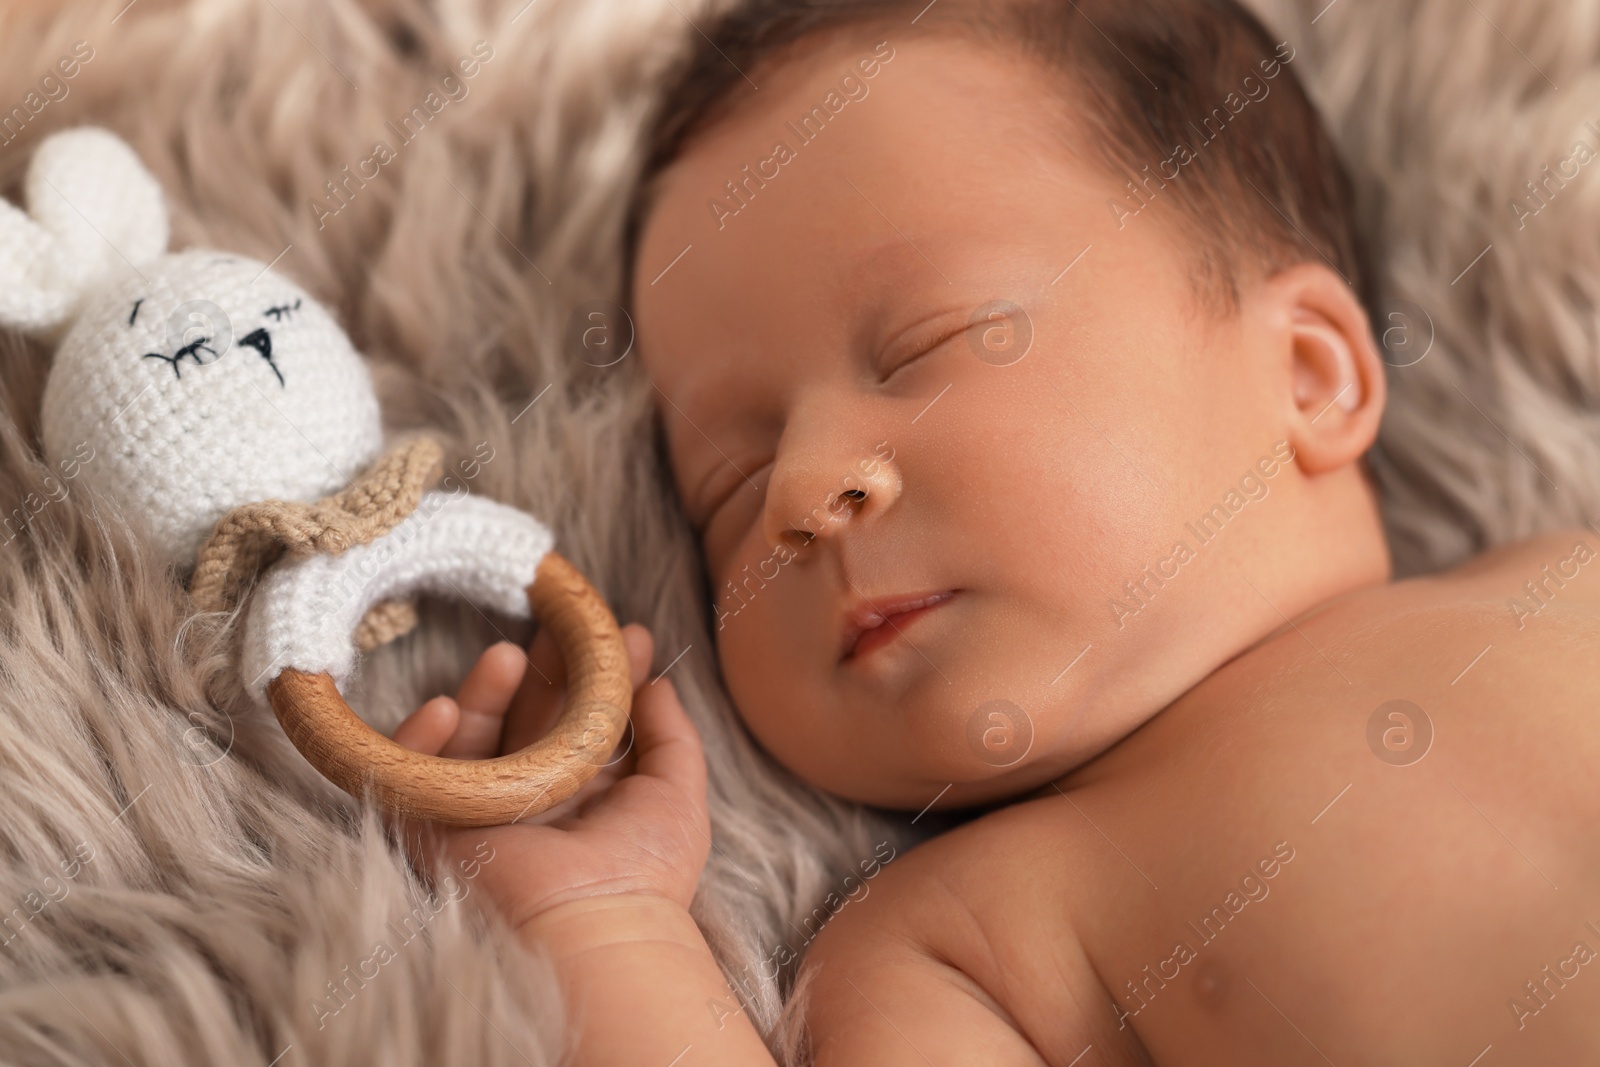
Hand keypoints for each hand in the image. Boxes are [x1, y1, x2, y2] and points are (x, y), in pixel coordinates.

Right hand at [388, 623, 710, 932]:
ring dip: (484, 692)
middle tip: (560, 622)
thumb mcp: (677, 793)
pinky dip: (417, 741)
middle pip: (529, 718)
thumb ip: (672, 734)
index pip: (585, 719)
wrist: (592, 926)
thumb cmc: (644, 870)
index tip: (622, 632)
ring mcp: (485, 814)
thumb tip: (660, 683)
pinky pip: (411, 777)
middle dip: (544, 667)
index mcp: (588, 793)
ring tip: (505, 654)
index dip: (600, 672)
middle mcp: (535, 800)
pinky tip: (442, 706)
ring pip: (473, 739)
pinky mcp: (438, 832)